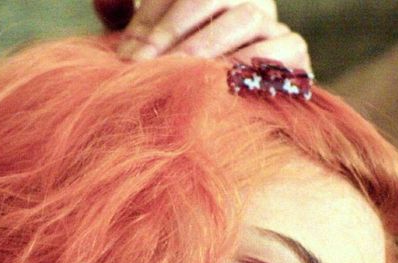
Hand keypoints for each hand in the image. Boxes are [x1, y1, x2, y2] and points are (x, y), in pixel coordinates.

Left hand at [96, 0, 311, 73]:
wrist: (231, 115)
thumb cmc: (181, 72)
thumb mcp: (150, 43)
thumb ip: (124, 16)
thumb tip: (102, 1)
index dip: (151, 19)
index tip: (127, 53)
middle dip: (175, 31)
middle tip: (148, 66)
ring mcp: (272, 23)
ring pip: (247, 19)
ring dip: (210, 47)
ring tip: (183, 74)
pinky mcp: (295, 53)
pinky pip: (282, 50)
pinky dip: (252, 65)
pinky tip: (223, 84)